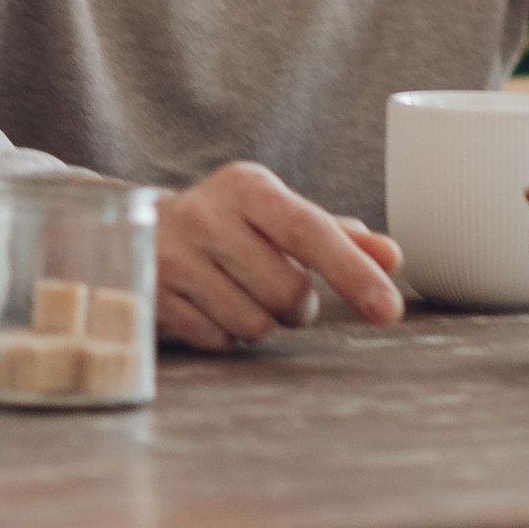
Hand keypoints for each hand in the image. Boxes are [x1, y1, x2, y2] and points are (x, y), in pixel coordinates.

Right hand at [156, 161, 403, 351]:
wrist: (137, 231)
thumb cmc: (228, 226)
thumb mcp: (278, 217)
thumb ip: (337, 236)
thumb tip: (391, 257)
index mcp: (246, 186)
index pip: (310, 231)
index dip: (353, 273)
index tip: (388, 309)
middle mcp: (205, 215)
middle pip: (287, 291)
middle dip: (297, 305)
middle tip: (278, 288)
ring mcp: (171, 257)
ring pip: (253, 323)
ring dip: (261, 321)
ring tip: (239, 294)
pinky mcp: (151, 297)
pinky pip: (217, 341)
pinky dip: (225, 334)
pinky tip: (209, 306)